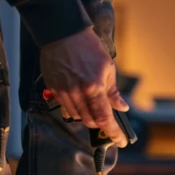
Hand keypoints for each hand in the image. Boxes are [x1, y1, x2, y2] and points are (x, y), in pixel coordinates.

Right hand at [40, 28, 129, 146]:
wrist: (63, 32)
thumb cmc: (88, 47)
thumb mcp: (108, 68)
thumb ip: (113, 92)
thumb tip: (122, 108)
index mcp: (94, 87)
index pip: (105, 118)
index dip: (114, 133)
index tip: (121, 141)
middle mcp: (78, 92)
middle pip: (90, 121)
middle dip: (100, 124)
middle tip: (107, 121)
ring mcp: (63, 91)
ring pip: (76, 117)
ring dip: (87, 117)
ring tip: (93, 107)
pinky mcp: (53, 88)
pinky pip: (64, 108)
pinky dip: (74, 110)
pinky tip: (80, 102)